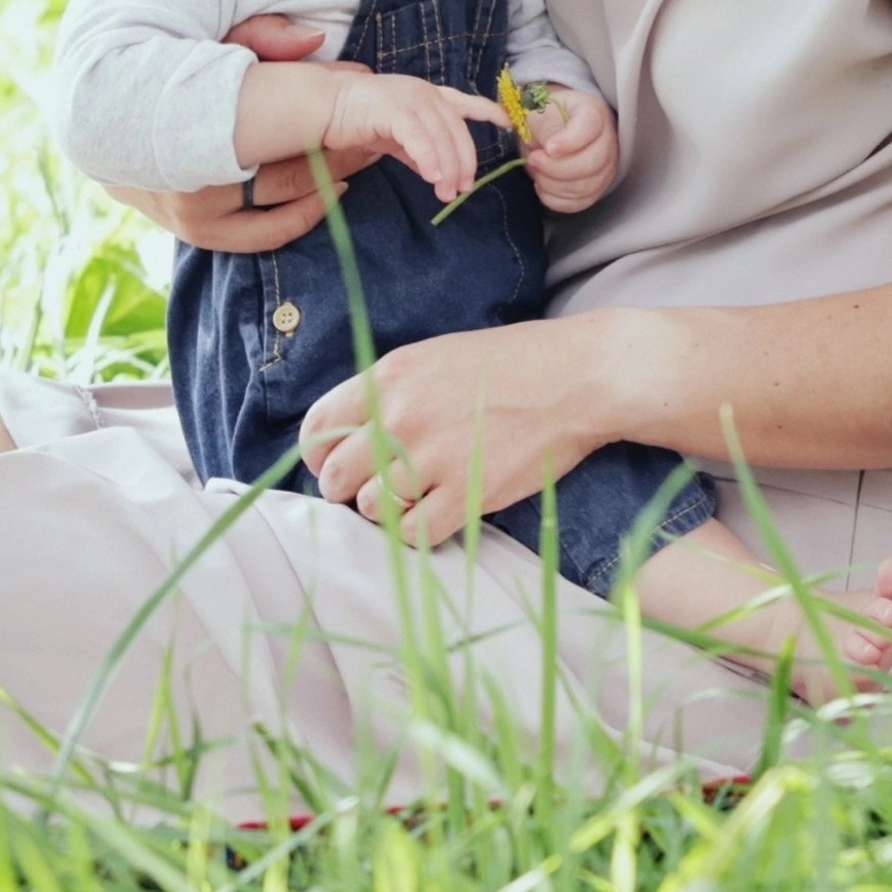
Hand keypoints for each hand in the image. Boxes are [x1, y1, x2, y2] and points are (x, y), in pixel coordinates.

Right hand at [100, 14, 379, 252]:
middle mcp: (193, 176)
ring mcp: (192, 211)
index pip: (287, 120)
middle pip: (293, 166)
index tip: (361, 83)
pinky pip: (263, 234)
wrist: (101, 115)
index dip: (332, 100)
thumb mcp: (210, 37)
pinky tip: (333, 190)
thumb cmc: (167, 66)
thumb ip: (261, 36)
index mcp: (195, 119)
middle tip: (375, 126)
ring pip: (285, 202)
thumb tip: (314, 40)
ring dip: (331, 177)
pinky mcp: (196, 231)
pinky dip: (303, 214)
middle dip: (342, 142)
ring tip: (362, 153)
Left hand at [299, 314, 620, 544]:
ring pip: (370, 506)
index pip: (318, 427)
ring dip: (385, 508)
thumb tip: (347, 436)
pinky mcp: (464, 495)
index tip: (333, 464)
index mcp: (388, 377)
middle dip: (346, 487)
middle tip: (371, 487)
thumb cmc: (506, 364)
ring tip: (413, 495)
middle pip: (335, 475)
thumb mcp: (432, 358)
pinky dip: (415, 531)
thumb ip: (386, 392)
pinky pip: (410, 533)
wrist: (573, 378)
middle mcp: (400, 417)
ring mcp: (431, 458)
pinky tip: (434, 512)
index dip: (319, 454)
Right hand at [325, 74, 512, 202]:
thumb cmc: (360, 119)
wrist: (325, 107)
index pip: (466, 102)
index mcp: (428, 95)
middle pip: (457, 130)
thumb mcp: (397, 137)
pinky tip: (432, 177)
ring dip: (448, 167)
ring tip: (447, 192)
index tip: (510, 124)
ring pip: (441, 136)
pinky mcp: (392, 109)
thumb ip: (418, 151)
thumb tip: (437, 174)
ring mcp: (409, 98)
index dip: (489, 112)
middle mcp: (424, 93)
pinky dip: (429, 157)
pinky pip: (418, 137)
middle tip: (462, 189)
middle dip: (464, 162)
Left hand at [524, 85, 618, 212]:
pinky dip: (555, 199)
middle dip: (554, 168)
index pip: (589, 127)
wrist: (554, 128)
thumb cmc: (549, 116)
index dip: (569, 141)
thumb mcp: (541, 109)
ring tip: (536, 170)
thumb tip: (539, 144)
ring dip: (551, 184)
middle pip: (590, 164)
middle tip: (533, 159)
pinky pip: (578, 203)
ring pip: (583, 187)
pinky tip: (542, 185)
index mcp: (593, 113)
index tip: (548, 148)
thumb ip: (542, 125)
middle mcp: (607, 141)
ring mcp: (605, 168)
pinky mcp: (596, 189)